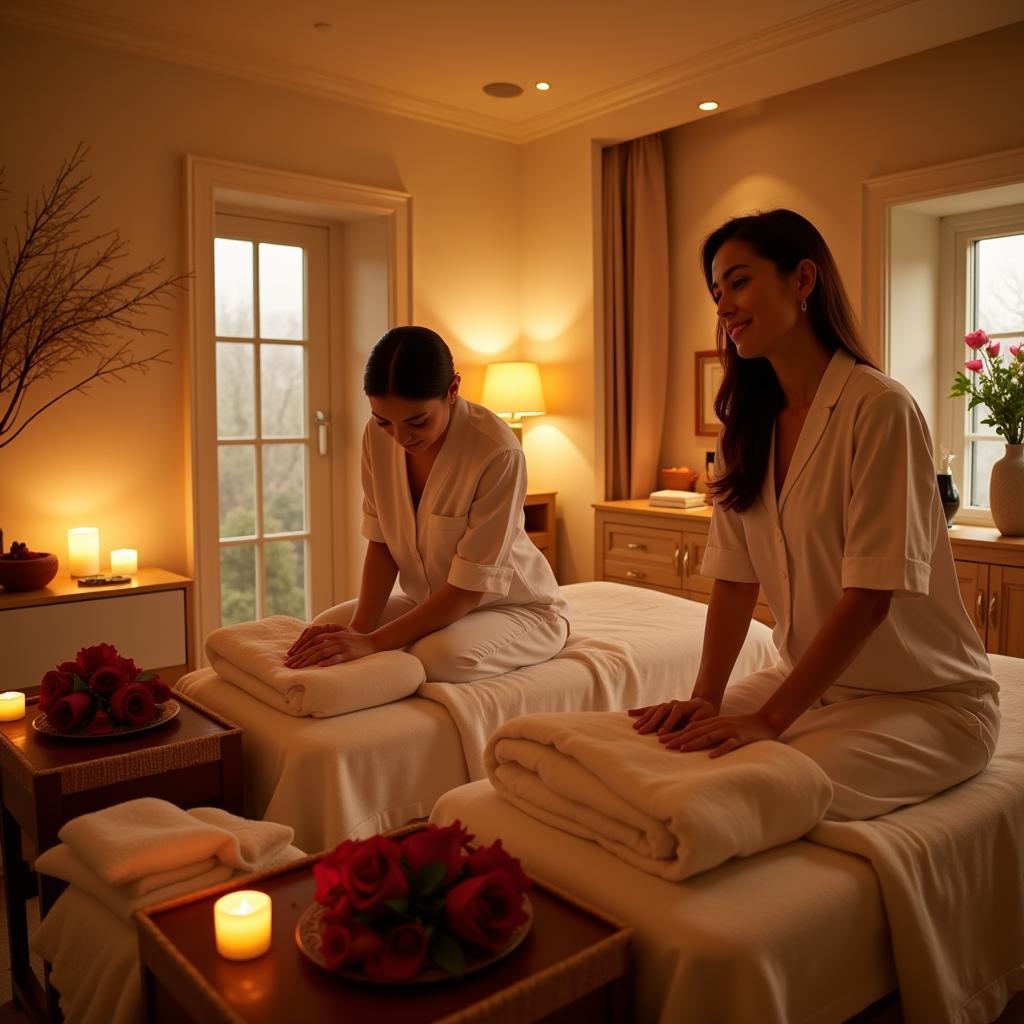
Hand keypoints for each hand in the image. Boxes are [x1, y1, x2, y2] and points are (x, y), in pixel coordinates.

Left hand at [284, 626, 376, 667]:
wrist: (372, 642)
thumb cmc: (354, 641)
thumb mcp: (339, 636)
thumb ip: (326, 639)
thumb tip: (311, 648)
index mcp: (331, 634)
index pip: (311, 641)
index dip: (299, 649)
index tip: (289, 658)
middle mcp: (335, 639)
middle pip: (313, 648)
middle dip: (300, 657)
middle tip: (289, 665)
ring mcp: (342, 646)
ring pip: (322, 652)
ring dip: (308, 660)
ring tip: (298, 667)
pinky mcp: (350, 654)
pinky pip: (337, 657)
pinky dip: (328, 661)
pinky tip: (319, 666)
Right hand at [628, 697, 716, 734]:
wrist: (703, 705)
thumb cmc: (706, 713)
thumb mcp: (707, 715)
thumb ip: (699, 719)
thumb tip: (692, 723)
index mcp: (684, 706)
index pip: (674, 713)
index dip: (668, 723)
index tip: (661, 734)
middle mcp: (672, 704)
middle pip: (660, 711)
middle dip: (651, 722)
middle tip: (642, 732)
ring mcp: (666, 706)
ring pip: (653, 711)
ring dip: (644, 719)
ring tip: (636, 728)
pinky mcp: (662, 709)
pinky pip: (649, 709)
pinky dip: (640, 711)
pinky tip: (629, 713)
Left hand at [658, 711, 778, 757]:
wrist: (766, 722)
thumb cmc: (742, 727)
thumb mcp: (722, 726)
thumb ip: (708, 729)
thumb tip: (690, 735)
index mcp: (713, 722)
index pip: (690, 728)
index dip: (676, 733)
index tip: (661, 740)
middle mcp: (719, 725)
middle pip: (696, 731)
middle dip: (679, 737)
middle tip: (664, 744)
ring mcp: (730, 731)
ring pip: (709, 736)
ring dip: (694, 742)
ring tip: (681, 749)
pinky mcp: (742, 738)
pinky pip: (730, 745)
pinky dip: (720, 750)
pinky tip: (711, 756)